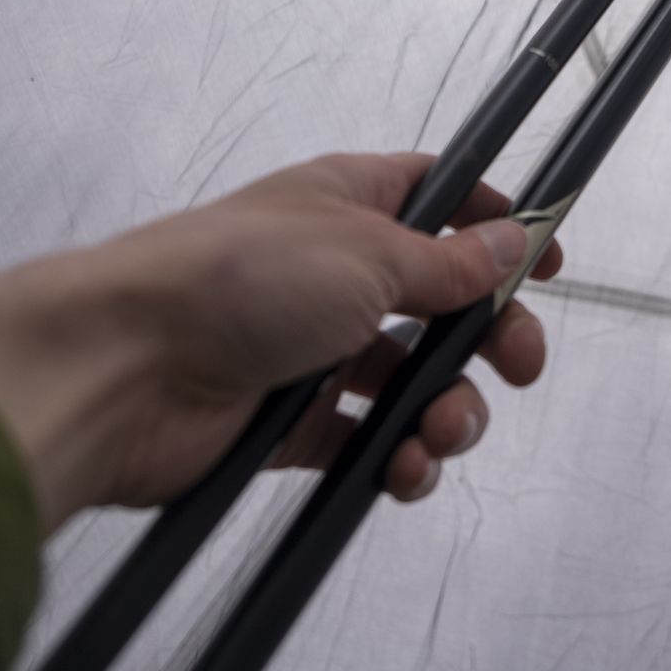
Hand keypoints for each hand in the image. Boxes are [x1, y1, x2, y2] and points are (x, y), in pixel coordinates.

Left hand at [0, 152, 560, 529]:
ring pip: (408, 381)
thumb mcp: (368, 252)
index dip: (496, 227)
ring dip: (445, 412)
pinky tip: (402, 472)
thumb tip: (511, 244)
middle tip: (519, 367)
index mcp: (348, 203)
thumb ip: (448, 261)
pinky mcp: (289, 424)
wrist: (123, 366)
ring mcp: (310, 349)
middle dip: (489, 337)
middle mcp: (333, 271)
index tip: (548, 264)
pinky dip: (394, 461)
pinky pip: (363, 443)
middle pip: (440, 303)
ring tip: (440, 435)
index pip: (440, 199)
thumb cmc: (240, 277)